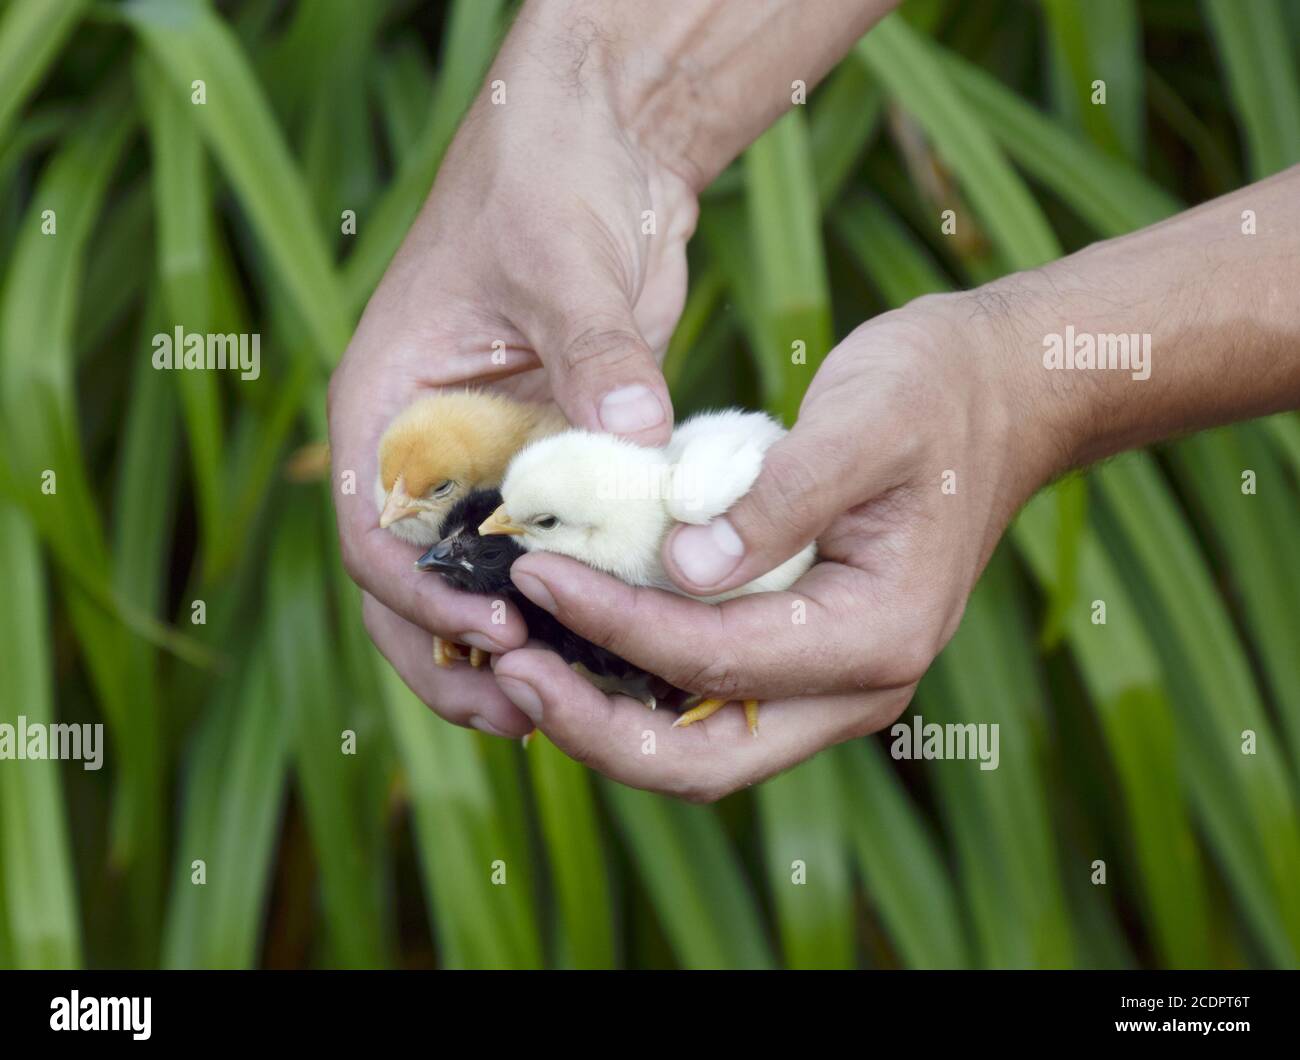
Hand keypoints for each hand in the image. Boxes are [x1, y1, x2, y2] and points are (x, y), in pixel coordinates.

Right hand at [328, 29, 697, 736]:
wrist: (594, 147)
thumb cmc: (547, 182)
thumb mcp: (563, 263)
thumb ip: (597, 356)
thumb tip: (640, 443)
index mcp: (385, 406)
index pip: (376, 531)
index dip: (426, 597)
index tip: (501, 631)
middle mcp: (423, 446)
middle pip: (408, 585)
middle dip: (454, 656)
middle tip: (525, 713)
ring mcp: (482, 460)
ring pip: (472, 583)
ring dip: (505, 648)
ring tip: (561, 707)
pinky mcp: (543, 460)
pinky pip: (543, 549)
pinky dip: (566, 597)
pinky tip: (611, 643)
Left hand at [494, 293, 1044, 798]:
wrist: (1000, 392)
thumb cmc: (935, 392)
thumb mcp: (862, 423)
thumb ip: (778, 500)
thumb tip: (682, 569)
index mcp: (879, 635)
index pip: (715, 661)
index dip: (615, 625)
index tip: (537, 575)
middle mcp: (858, 684)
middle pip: (703, 759)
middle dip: (596, 726)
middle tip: (506, 670)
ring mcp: (831, 681)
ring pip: (698, 746)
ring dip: (606, 717)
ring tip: (519, 665)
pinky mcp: (804, 654)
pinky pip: (706, 702)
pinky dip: (636, 686)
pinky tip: (575, 643)